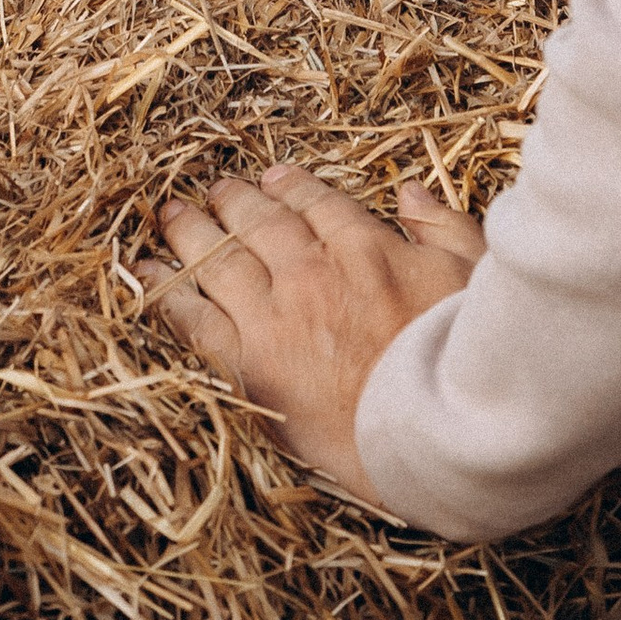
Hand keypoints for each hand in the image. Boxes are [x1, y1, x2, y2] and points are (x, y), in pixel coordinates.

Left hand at [139, 160, 485, 492]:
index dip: (288, 187)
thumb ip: (443, 226)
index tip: (272, 181)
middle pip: (257, 220)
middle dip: (231, 201)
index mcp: (364, 245)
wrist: (439, 438)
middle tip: (212, 191)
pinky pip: (195, 319)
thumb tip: (409, 193)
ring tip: (170, 216)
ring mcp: (275, 317)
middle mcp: (311, 270)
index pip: (312, 200)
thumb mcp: (475, 278)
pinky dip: (166, 292)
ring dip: (190, 231)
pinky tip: (145, 275)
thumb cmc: (467, 364)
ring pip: (217, 257)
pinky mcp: (249, 365)